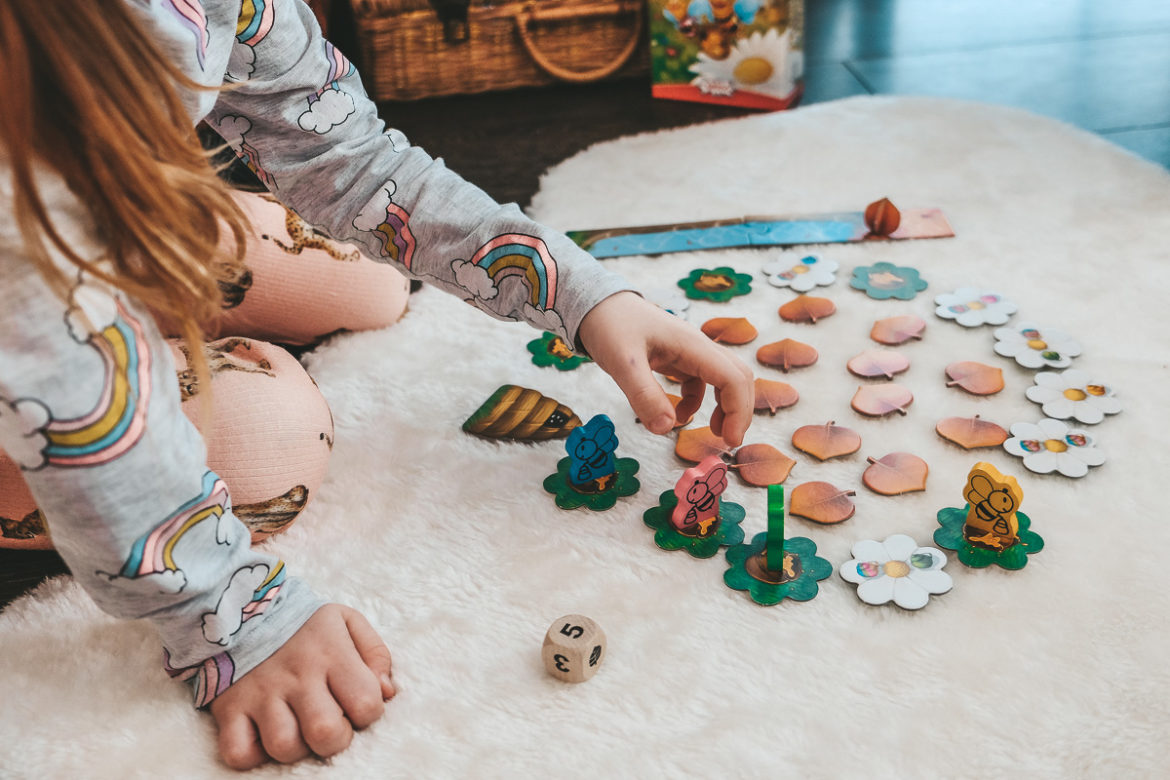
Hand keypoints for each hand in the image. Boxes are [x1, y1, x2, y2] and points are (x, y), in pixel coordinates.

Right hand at [210, 604, 395, 769]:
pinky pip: (238, 753)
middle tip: (329, 721)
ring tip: (298, 727)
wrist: (239, 605)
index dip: (368, 712)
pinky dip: (252, 755)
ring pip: (284, 746)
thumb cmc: (302, 622)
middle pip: (326, 733)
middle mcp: (296, 676)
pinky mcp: (229, 708)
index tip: (356, 703)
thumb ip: (375, 653)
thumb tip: (387, 693)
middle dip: (336, 738)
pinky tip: (264, 736)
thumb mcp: (346, 621)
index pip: (366, 703)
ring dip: (297, 747)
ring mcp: (260, 694)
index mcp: (330, 653)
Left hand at [577, 291, 754, 445]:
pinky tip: (677, 414)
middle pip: (737, 377)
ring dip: (723, 406)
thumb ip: (644, 395)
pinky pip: (698, 381)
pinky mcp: (675, 357)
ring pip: (721, 379)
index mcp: (692, 345)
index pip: (733, 378)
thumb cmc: (609, 325)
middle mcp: (697, 347)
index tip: (729, 441)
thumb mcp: (622, 363)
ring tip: (715, 431)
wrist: (595, 304)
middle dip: (739, 410)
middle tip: (728, 441)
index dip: (738, 411)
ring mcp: (688, 351)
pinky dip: (695, 402)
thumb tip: (666, 429)